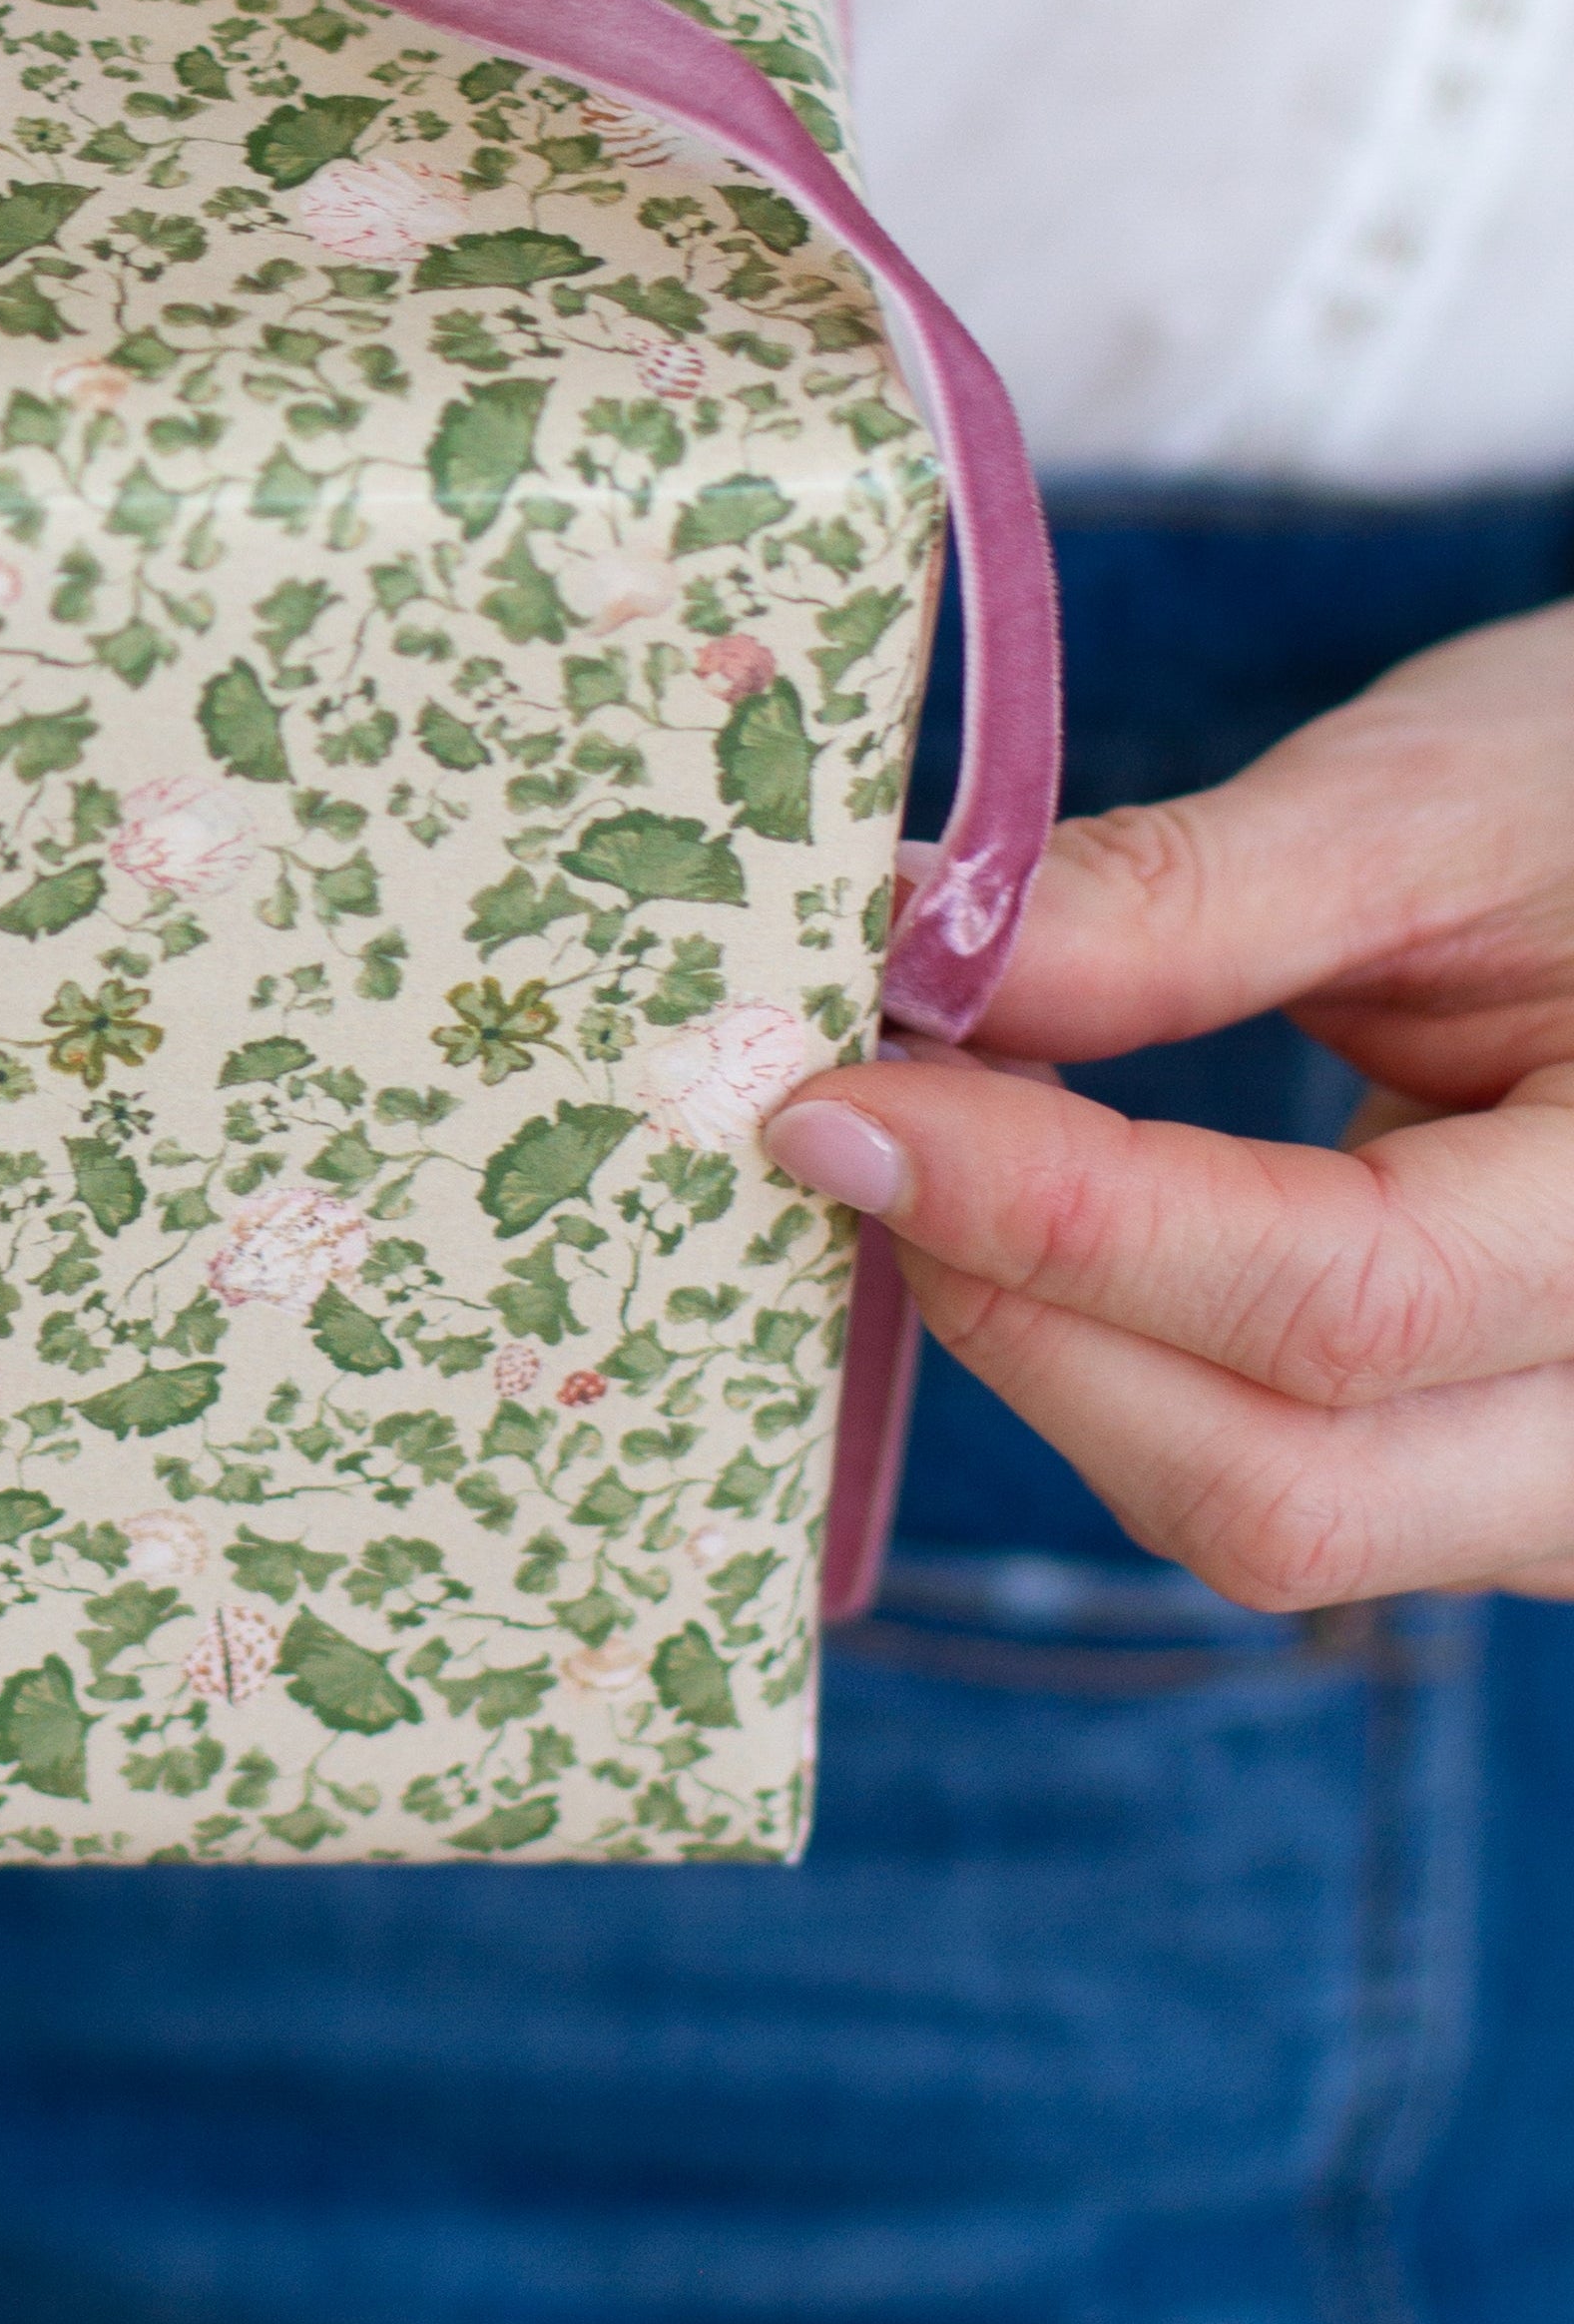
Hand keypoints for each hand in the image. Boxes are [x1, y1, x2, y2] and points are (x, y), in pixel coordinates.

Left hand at [763, 601, 1573, 1607]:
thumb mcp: (1429, 808)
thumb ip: (1176, 907)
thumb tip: (900, 961)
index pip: (1332, 1302)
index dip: (1045, 1217)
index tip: (833, 1104)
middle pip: (1287, 1492)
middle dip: (1019, 1318)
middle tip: (855, 1130)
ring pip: (1263, 1514)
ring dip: (1046, 1349)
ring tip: (932, 1147)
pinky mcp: (1488, 1469)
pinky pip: (1269, 1475)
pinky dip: (1108, 1362)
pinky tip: (1021, 1212)